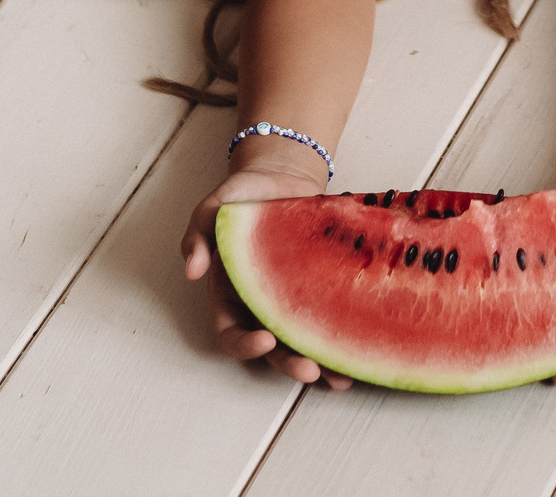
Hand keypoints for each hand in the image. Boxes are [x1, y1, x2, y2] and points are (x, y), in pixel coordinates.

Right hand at [180, 162, 350, 386]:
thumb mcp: (210, 210)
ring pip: (305, 344)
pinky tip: (363, 349)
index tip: (265, 340)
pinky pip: (333, 320)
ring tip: (342, 379)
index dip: (245, 346)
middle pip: (273, 351)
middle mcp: (262, 308)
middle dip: (290, 364)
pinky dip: (346, 339)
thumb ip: (197, 238)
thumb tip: (192, 270)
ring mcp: (294, 303)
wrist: (283, 177)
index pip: (230, 335)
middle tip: (310, 370)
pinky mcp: (323, 291)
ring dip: (323, 365)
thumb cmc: (243, 197)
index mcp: (231, 297)